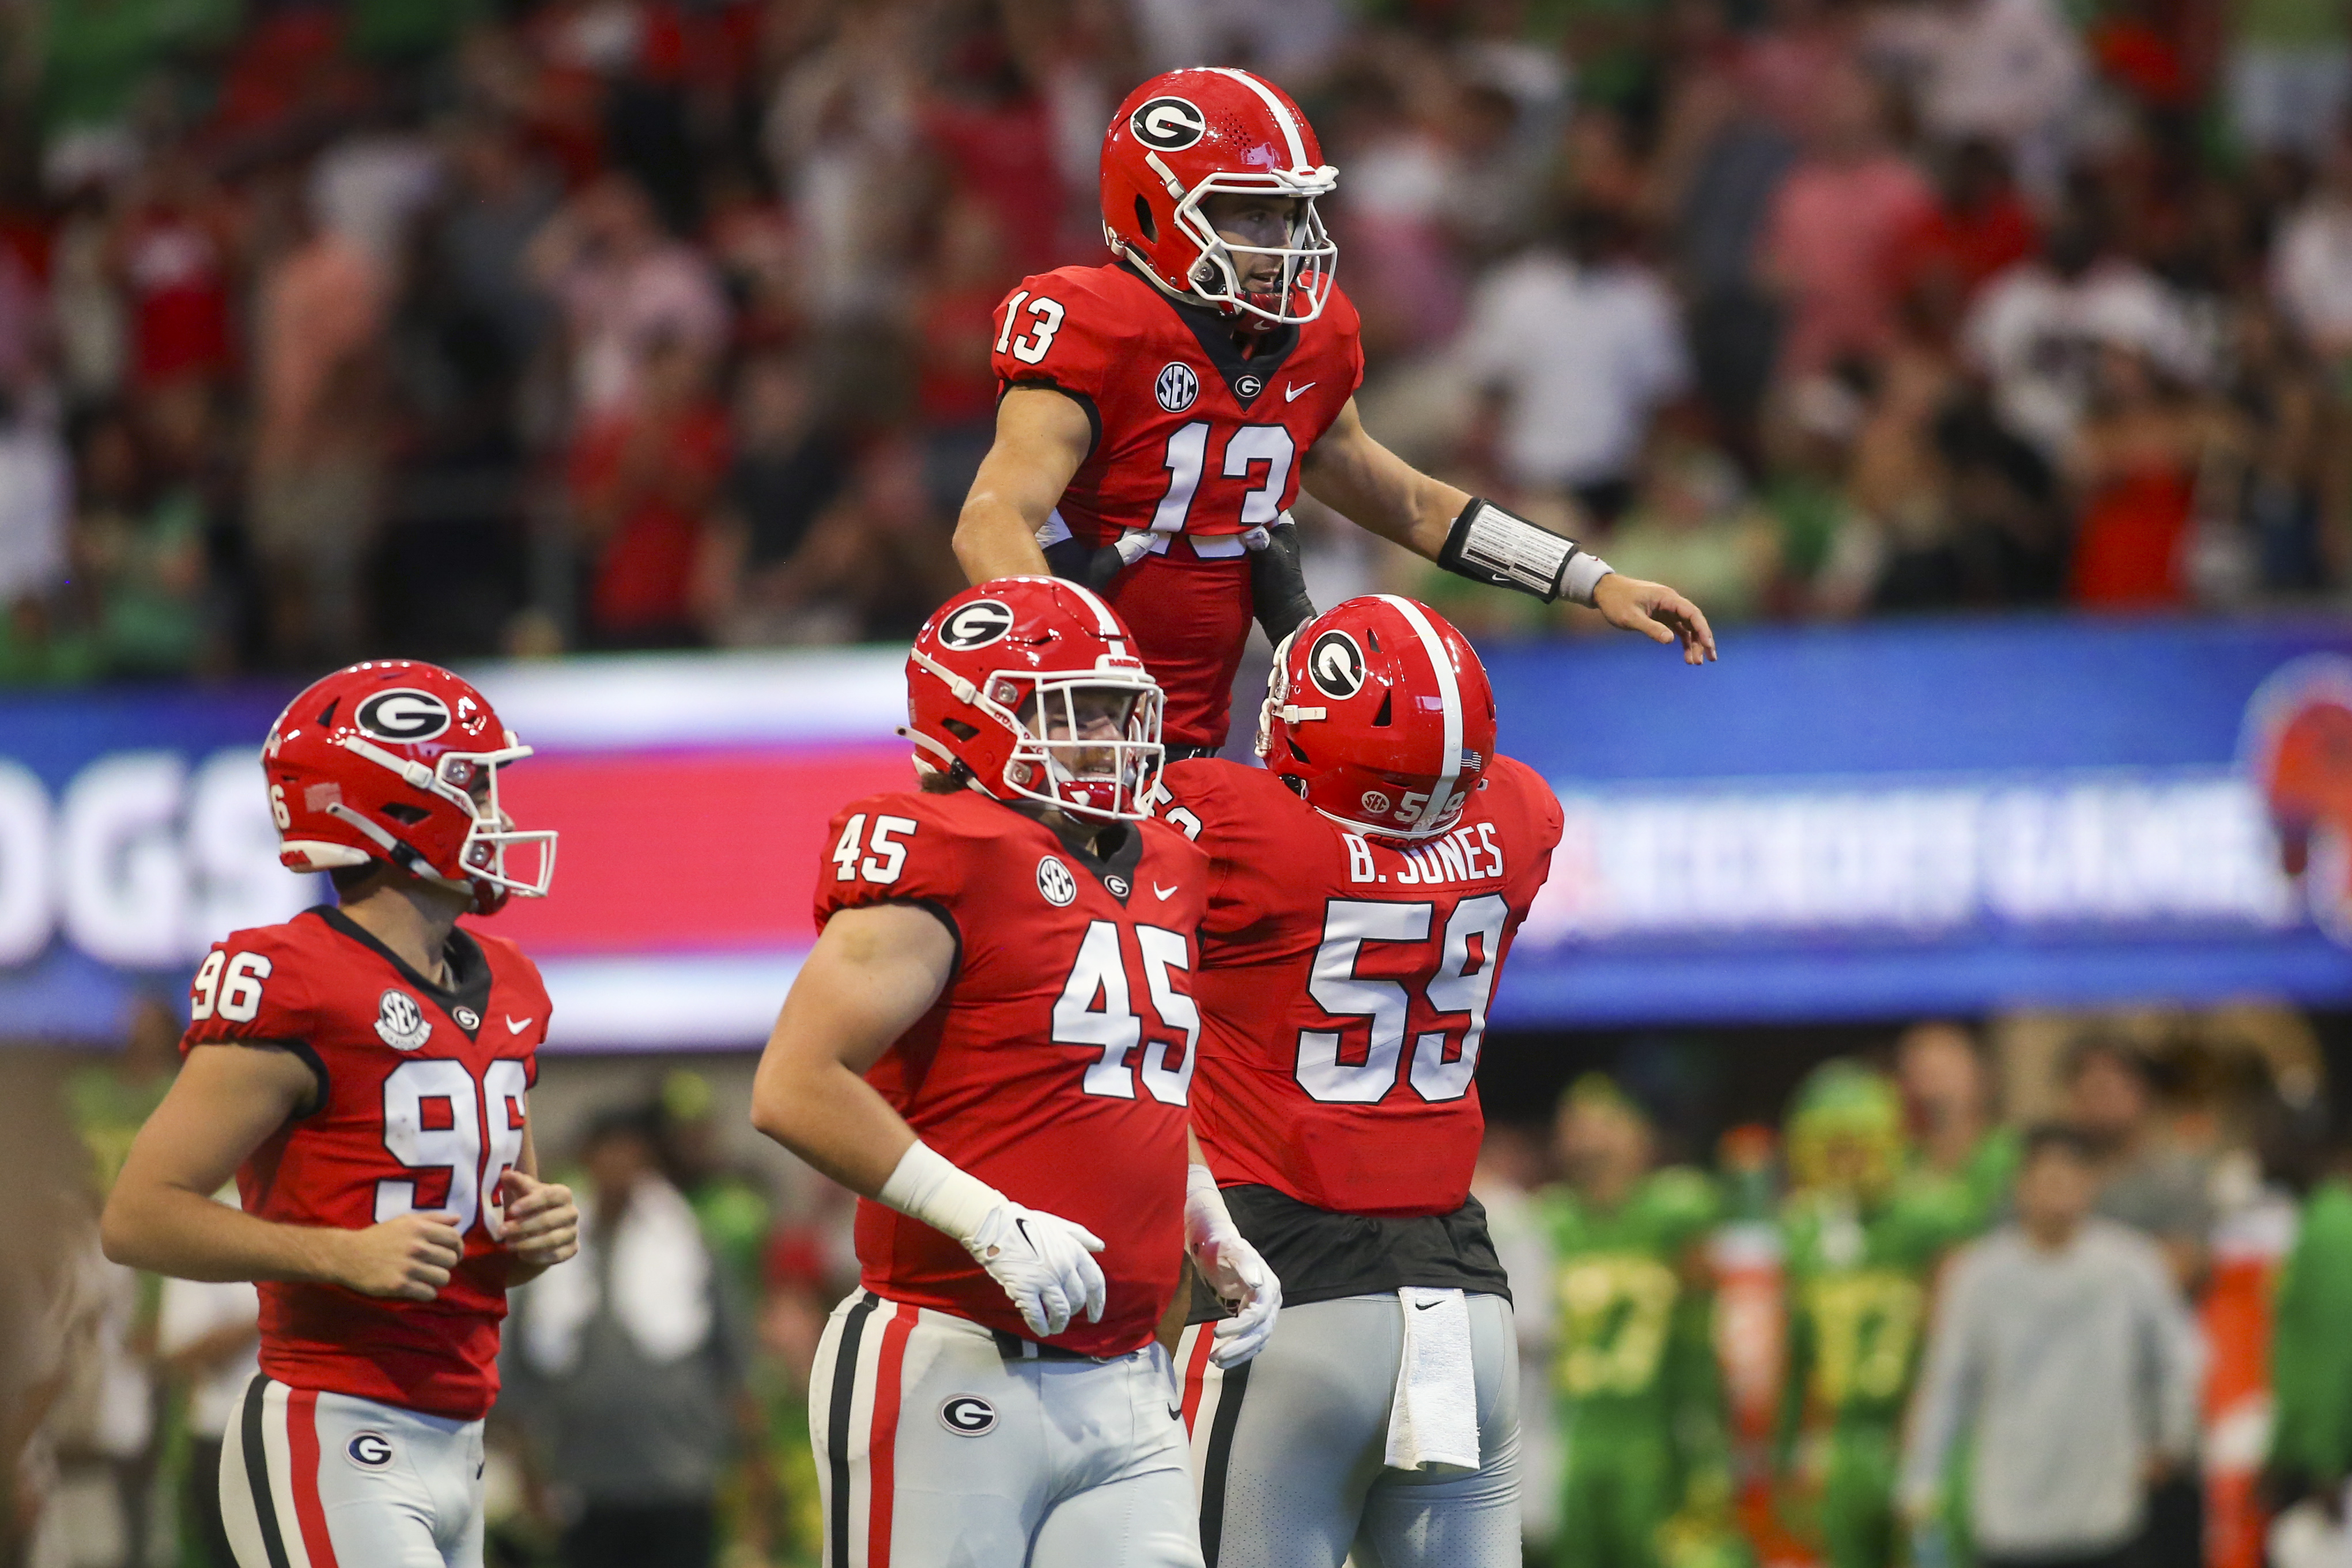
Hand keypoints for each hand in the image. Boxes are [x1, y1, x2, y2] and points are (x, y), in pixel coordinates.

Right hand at [328, 1212, 463, 1300]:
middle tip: (434, 1265)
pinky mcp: (399, 1285)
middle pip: (451, 1259)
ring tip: (426, 1277)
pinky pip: (429, 1293)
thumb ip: (433, 1218)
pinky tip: (418, 1287)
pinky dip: (427, 1292)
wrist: (348, 1255)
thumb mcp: (405, 1221)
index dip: (458, 1247)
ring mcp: (408, 1266)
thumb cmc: (379, 1236)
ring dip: (437, 1279)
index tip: (453, 1253)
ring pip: (443, 1278)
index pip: (455, 1238)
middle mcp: (417, 1246)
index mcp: (420, 1228)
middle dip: (445, 1264)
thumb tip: (458, 1219)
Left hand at [499, 1169, 579, 1268]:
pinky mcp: (572, 1249)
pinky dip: (538, 1256)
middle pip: (549, 1220)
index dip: (530, 1203)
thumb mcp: (524, 1193)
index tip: (511, 1210)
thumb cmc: (532, 1206)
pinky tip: (522, 1255)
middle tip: (502, 1231)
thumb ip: (517, 1182)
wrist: (544, 1227)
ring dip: (528, 1243)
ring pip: (552, 1239)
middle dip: (523, 1226)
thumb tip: (505, 1174)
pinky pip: (556, 1255)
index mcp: (563, 1194)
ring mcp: (573, 1231)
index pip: (549, 1196)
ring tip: (508, 1245)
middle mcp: (572, 1212)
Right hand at [963, 1201, 1106, 1338]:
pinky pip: (1037, 1315)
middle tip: (1065, 1317)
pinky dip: (1040, 1326)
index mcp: (1074, 1251)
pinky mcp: (1024, 1289)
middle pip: (1077, 1299)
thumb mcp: (1059, 1225)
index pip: (1095, 1282)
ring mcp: (1044, 1279)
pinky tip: (1040, 1330)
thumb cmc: (1025, 1223)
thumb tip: (1100, 1246)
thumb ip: (1081, 1236)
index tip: (1095, 1315)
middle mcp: (1063, 1267)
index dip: (1097, 1303)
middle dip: (1073, 1312)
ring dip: (1059, 1323)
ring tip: (1055, 1328)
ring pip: (1060, 1311)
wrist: (994, 1224)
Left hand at [1189, 1227, 1280, 1366]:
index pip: (1258, 1315)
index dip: (1238, 1327)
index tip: (1215, 1331)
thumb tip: (1257, 1282)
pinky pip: (1252, 1341)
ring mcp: (1265, 1312)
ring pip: (1257, 1341)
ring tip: (1215, 1361)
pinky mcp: (1254, 1319)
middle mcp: (1271, 1302)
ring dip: (1238, 1354)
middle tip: (1215, 1357)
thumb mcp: (1231, 1250)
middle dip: (1238, 1347)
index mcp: (1269, 1287)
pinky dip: (1239, 1352)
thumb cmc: (1222, 1247)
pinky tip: (1223, 1360)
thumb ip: (1245, 1264)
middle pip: (1260, 1332)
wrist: (1216, 1246)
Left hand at [1592, 573, 1716, 664]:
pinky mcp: (1661, 615)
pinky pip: (1678, 629)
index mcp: (1667, 597)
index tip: (1708, 645)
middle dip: (1703, 640)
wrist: (1604, 591)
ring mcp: (1667, 609)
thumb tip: (1670, 640)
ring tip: (1695, 662)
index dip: (1702, 629)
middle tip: (1709, 659)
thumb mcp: (1630, 618)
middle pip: (1694, 621)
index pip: (1692, 613)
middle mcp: (1671, 601)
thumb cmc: (1616, 602)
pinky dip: (1683, 641)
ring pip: (1687, 627)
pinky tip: (1686, 656)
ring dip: (1693, 643)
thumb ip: (1650, 628)